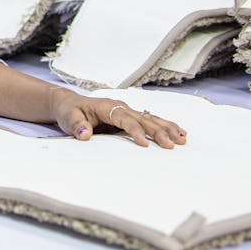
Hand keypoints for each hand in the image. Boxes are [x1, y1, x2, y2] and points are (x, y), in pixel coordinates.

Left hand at [51, 91, 186, 148]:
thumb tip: (84, 134)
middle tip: (171, 145)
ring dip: (167, 128)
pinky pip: (151, 121)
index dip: (135, 130)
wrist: (70, 104)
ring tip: (183, 139)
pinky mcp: (130, 117)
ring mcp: (127, 111)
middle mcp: (120, 107)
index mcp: (107, 106)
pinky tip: (179, 133)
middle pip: (143, 118)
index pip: (124, 118)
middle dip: (158, 131)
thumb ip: (76, 125)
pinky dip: (165, 127)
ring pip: (151, 118)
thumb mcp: (68, 118)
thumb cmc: (70, 112)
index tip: (144, 143)